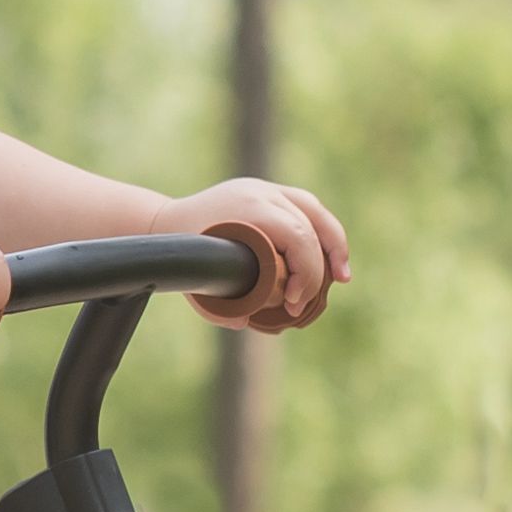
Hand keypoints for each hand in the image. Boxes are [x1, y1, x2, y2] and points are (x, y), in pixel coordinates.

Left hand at [163, 178, 347, 331]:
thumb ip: (217, 307)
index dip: (305, 271)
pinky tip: (334, 261)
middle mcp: (261, 193)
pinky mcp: (274, 193)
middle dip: (315, 270)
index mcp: (246, 207)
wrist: (169, 222)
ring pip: (316, 213)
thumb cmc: (184, 254)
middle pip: (309, 227)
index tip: (291, 301)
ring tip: (342, 278)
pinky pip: (310, 211)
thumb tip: (246, 322)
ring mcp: (268, 189)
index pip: (296, 235)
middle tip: (300, 305)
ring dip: (334, 247)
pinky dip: (325, 235)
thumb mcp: (196, 280)